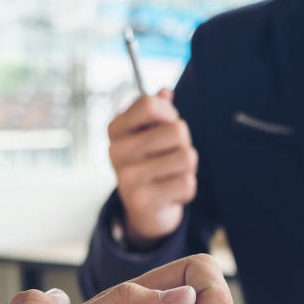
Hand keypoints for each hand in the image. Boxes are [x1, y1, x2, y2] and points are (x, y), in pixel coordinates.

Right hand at [108, 88, 197, 247]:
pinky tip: (171, 193)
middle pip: (177, 131)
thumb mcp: (148, 135)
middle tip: (172, 157)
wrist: (144, 211)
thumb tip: (166, 91)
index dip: (170, 113)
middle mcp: (116, 152)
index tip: (169, 124)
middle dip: (184, 143)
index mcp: (115, 130)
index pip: (149, 104)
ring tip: (172, 175)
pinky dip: (187, 189)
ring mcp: (127, 178)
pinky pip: (187, 183)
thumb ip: (156, 111)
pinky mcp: (143, 201)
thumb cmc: (150, 165)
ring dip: (188, 168)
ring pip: (186, 157)